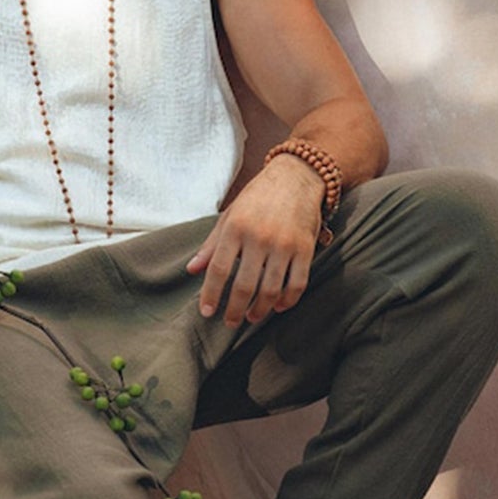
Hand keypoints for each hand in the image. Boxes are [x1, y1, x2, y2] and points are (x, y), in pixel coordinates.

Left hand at [187, 157, 324, 324]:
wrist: (296, 176)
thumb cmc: (257, 197)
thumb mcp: (229, 216)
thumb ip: (211, 245)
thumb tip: (191, 270)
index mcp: (236, 228)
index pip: (218, 269)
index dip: (210, 294)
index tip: (207, 312)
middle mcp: (259, 237)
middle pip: (244, 285)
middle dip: (234, 309)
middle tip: (230, 322)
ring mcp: (284, 244)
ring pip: (271, 289)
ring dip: (260, 310)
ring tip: (252, 317)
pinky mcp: (306, 248)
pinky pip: (297, 283)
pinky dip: (288, 300)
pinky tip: (278, 307)